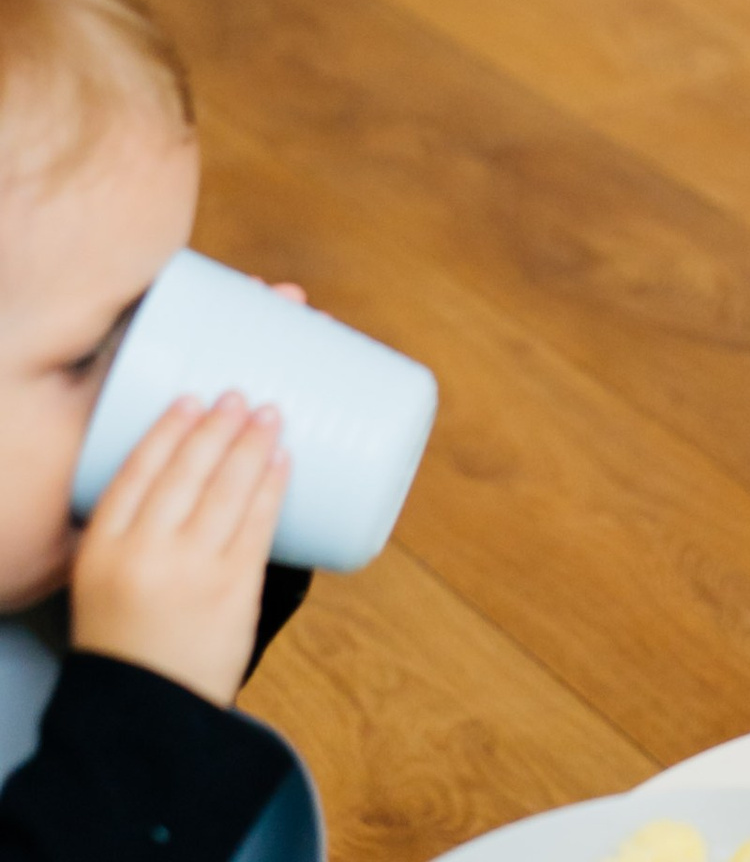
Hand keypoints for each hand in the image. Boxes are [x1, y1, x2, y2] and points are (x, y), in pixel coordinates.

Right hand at [70, 391, 287, 706]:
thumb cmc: (128, 644)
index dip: (167, 429)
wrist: (146, 716)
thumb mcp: (103, 583)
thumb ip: (135, 534)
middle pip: (187, 470)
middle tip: (239, 397)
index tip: (190, 400)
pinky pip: (259, 523)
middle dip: (218, 426)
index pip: (135, 471)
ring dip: (253, 444)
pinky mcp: (234, 588)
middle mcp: (145, 553)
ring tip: (270, 416)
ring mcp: (193, 569)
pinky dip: (273, 486)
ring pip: (229, 488)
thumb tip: (196, 469)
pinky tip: (283, 462)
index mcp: (102, 550)